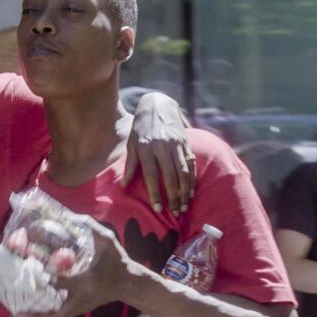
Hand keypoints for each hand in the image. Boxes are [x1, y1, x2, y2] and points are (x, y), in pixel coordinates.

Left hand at [11, 220, 135, 316]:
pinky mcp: (79, 308)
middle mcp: (81, 300)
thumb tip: (71, 216)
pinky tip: (31, 312)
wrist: (129, 282)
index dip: (52, 281)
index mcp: (88, 283)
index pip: (67, 284)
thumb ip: (91, 227)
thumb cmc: (117, 262)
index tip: (41, 275)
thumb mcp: (107, 240)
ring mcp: (80, 307)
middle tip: (14, 316)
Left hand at [121, 92, 195, 215]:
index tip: (158, 209)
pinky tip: (191, 190)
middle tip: (176, 212)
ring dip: (185, 190)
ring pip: (183, 171)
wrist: (158, 104)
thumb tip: (124, 186)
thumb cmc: (140, 127)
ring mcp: (176, 144)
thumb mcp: (131, 143)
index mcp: (146, 148)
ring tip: (185, 205)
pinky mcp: (185, 142)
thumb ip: (130, 165)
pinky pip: (191, 163)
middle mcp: (162, 146)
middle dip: (174, 196)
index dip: (155, 193)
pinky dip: (192, 178)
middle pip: (171, 176)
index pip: (152, 175)